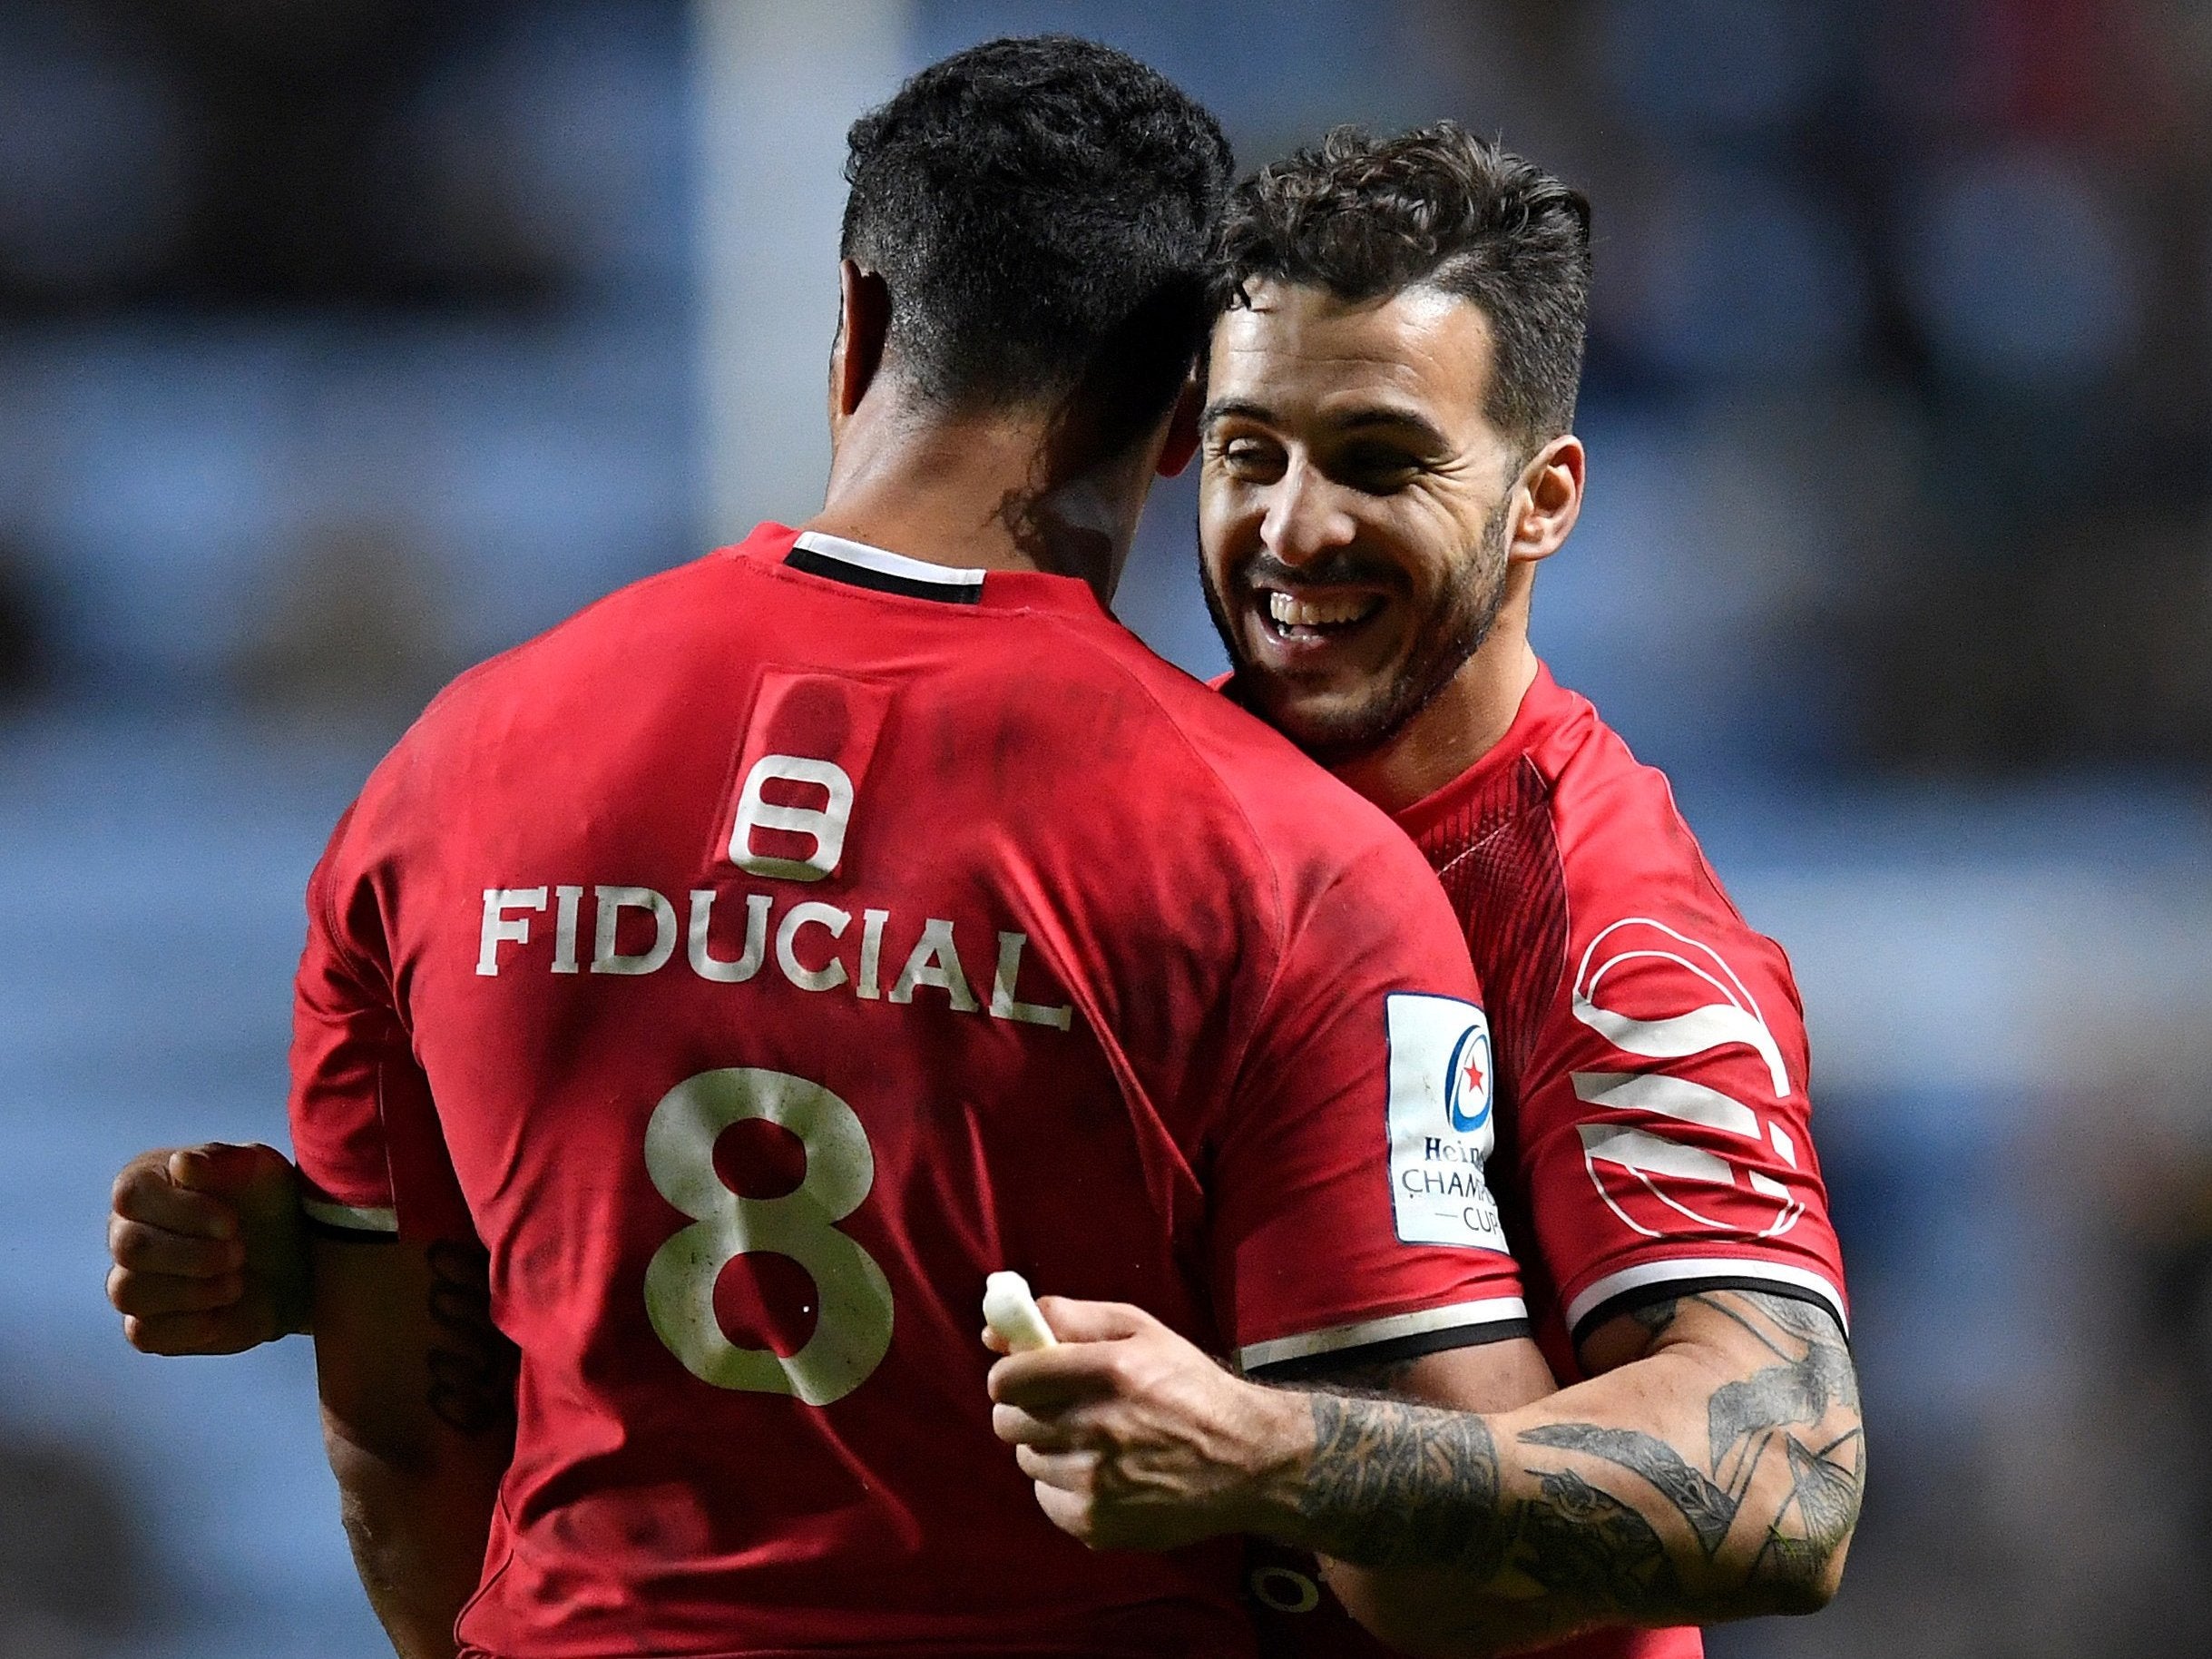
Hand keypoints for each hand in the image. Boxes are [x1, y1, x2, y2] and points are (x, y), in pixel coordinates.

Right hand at [108, 1143, 310, 1353]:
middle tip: (239, 1252)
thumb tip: (181, 1162)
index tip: (231, 1222)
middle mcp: (126, 1233)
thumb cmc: (270, 1205)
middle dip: (193, 1254)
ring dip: (193, 1289)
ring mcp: (131, 1281)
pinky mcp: (146, 1327)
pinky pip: (143, 1332)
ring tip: (236, 1281)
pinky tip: (225, 1310)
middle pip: (128, 1247)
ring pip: (128, 1291)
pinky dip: (191, 1325)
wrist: (298, 1263)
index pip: (131, 1194)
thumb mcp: (263, 1171)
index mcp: (146, 1185)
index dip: (182, 1211)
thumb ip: (225, 1160)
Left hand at [985, 1296, 1308, 1550]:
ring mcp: (1096, 1482)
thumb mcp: (1140, 1331)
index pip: (1009, 1378)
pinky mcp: (1097, 1524)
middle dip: (1026, 1409)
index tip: (1025, 1376)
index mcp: (1110, 1370)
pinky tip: (1103, 1474)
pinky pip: (1046, 1498)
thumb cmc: (1188, 1386)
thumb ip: (1067, 1318)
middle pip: (1007, 1421)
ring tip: (1093, 1441)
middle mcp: (1099, 1427)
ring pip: (1027, 1460)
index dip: (1011, 1374)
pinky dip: (1064, 1486)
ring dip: (1048, 1447)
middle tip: (1061, 1407)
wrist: (1246, 1461)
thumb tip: (993, 1332)